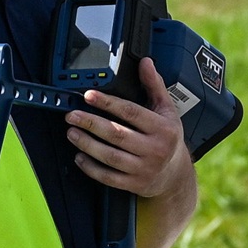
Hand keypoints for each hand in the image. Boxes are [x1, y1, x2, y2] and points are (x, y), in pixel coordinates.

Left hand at [65, 55, 193, 201]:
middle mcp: (155, 149)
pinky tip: (79, 157)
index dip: (108, 103)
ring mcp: (144, 169)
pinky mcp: (135, 184)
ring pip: (110, 156)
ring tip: (72, 132)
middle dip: (91, 123)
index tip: (89, 96)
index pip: (131, 112)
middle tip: (73, 115)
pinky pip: (109, 177)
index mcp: (163, 129)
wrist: (175, 175)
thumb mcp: (167, 111)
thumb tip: (146, 63)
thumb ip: (155, 86)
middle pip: (117, 134)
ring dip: (87, 144)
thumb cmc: (168, 139)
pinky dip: (91, 168)